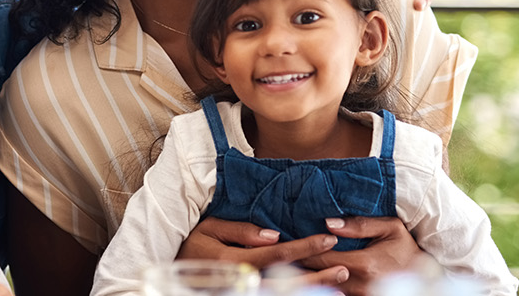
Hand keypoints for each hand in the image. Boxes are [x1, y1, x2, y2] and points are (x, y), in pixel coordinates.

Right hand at [178, 217, 346, 287]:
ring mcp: (244, 294)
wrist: (174, 276)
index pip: (278, 253)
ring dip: (313, 289)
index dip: (305, 246)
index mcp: (235, 260)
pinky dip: (296, 295)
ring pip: (284, 294)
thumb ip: (242, 231)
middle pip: (288, 280)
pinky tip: (314, 293)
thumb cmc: (193, 246)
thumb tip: (275, 234)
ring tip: (338, 283)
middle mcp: (243, 281)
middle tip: (343, 269)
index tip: (328, 239)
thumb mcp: (210, 229)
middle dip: (318, 275)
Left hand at [296, 217, 427, 294]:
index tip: (283, 239)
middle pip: (315, 276)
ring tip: (283, 266)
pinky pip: (333, 295)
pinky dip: (319, 286)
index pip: (321, 257)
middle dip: (296, 264)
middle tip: (276, 253)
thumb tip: (328, 223)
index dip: (301, 248)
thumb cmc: (405, 247)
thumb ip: (359, 225)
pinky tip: (306, 277)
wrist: (424, 274)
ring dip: (304, 277)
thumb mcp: (390, 228)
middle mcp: (357, 285)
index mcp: (362, 264)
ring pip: (321, 288)